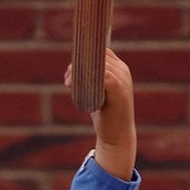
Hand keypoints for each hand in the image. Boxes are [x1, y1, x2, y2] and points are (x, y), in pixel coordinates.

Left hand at [64, 48, 136, 182]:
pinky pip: (100, 74)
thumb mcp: (98, 93)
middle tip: (67, 77)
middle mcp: (123, 71)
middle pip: (98, 56)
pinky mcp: (118, 88)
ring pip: (96, 64)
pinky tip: (72, 87)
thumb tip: (72, 69)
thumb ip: (91, 80)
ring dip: (78, 71)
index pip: (102, 52)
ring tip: (67, 83)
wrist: (117, 136)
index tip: (70, 69)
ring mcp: (122, 79)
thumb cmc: (105, 115)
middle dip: (78, 64)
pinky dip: (83, 78)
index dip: (84, 56)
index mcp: (120, 70)